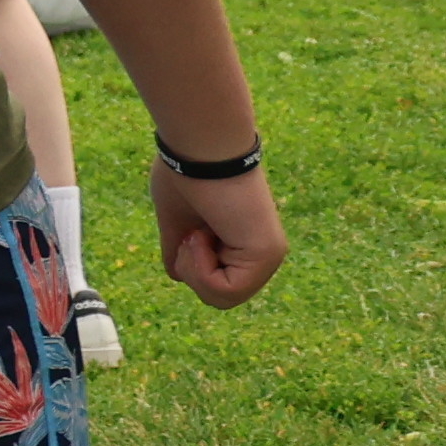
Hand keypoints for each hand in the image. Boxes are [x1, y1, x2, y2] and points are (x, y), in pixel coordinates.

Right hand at [154, 158, 285, 308]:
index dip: (191, 268)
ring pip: (221, 299)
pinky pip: (224, 291)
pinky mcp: (266, 253)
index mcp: (247, 245)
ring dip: (195, 270)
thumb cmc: (187, 172)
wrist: (202, 146)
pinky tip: (201, 236)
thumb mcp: (178, 222)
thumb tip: (176, 273)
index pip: (216, 285)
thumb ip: (181, 249)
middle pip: (219, 298)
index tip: (189, 233)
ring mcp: (269, 255)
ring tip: (197, 234)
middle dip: (192, 273)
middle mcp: (265, 254)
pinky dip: (200, 269)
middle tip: (192, 235)